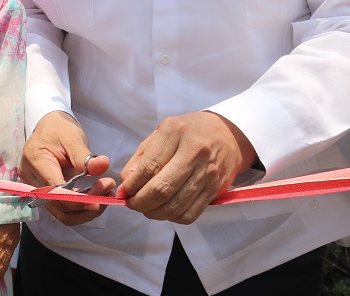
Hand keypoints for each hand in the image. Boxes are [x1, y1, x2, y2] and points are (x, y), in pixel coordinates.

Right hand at [20, 111, 114, 225]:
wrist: (49, 128)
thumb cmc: (60, 130)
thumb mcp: (73, 138)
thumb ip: (86, 156)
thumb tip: (104, 166)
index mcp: (36, 161)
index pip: (55, 190)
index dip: (78, 200)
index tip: (101, 199)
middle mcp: (31, 178)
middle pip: (58, 206)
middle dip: (86, 205)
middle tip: (108, 193)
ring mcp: (35, 187)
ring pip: (60, 213)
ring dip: (85, 211)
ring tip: (104, 196)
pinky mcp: (44, 193)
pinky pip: (61, 208)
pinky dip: (80, 207)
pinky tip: (95, 197)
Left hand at [117, 111, 255, 223]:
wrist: (227, 135)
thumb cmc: (187, 133)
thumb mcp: (160, 134)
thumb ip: (141, 158)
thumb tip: (127, 183)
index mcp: (175, 132)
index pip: (149, 167)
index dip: (132, 185)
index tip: (123, 192)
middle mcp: (194, 152)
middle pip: (162, 189)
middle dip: (141, 203)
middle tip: (132, 204)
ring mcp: (207, 173)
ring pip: (176, 206)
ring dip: (155, 213)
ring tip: (145, 208)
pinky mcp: (215, 190)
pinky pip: (190, 214)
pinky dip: (173, 218)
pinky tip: (165, 210)